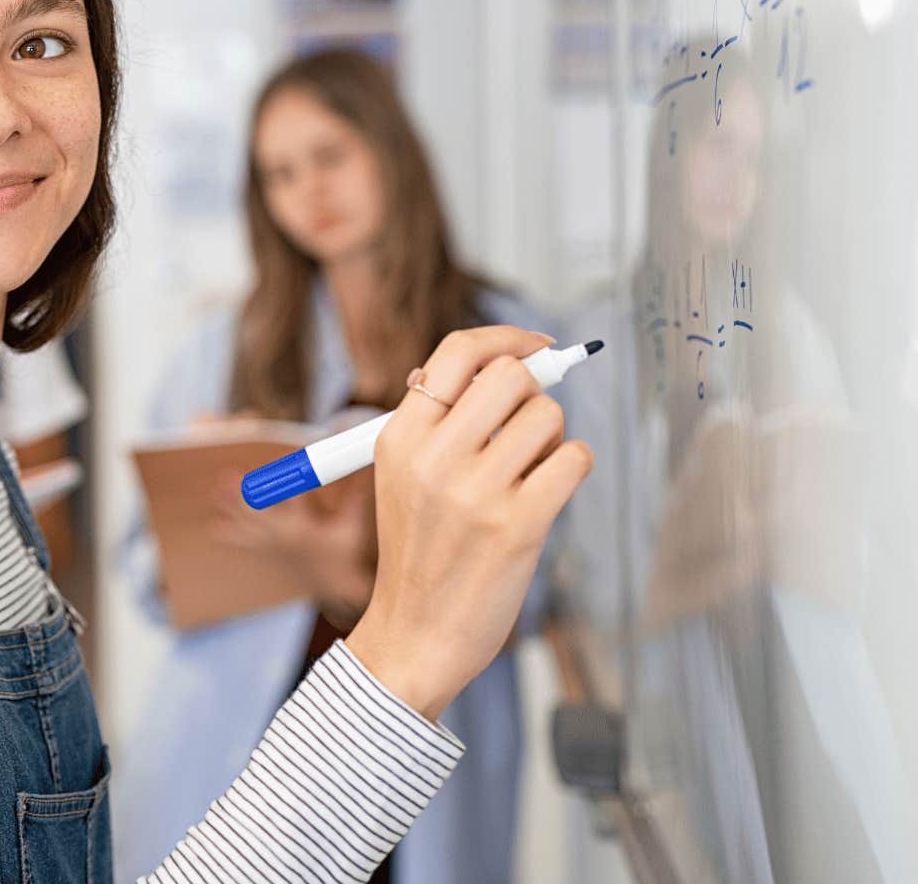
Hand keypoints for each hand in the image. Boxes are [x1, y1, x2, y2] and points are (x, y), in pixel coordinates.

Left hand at [207, 474, 376, 630]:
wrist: (335, 585)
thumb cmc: (346, 552)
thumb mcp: (353, 524)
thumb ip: (356, 496)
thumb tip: (365, 469)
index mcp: (304, 526)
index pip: (295, 495)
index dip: (289, 476)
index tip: (282, 460)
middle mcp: (284, 535)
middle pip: (259, 508)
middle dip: (245, 492)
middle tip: (228, 475)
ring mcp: (272, 545)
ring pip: (246, 523)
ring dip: (231, 507)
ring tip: (216, 490)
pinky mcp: (267, 553)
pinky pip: (244, 544)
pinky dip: (230, 535)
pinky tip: (214, 528)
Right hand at [345, 327, 591, 720]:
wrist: (416, 634)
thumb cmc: (420, 552)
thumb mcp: (402, 476)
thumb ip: (437, 420)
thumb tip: (496, 361)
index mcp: (399, 437)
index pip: (456, 352)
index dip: (506, 339)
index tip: (535, 346)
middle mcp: (433, 457)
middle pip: (510, 375)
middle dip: (532, 394)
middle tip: (526, 426)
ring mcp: (475, 492)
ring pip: (548, 417)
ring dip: (551, 438)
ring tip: (526, 474)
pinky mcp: (518, 525)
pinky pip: (574, 459)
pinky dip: (571, 468)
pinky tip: (547, 493)